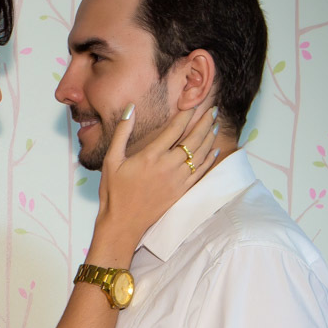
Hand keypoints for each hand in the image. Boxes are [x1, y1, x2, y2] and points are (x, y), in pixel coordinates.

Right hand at [97, 104, 217, 243]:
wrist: (123, 223)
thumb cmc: (114, 192)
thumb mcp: (112, 160)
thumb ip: (122, 132)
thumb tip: (130, 108)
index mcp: (150, 156)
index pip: (174, 129)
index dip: (186, 114)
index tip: (192, 103)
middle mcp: (168, 166)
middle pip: (193, 139)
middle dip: (205, 122)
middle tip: (213, 109)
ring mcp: (177, 180)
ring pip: (200, 155)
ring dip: (210, 138)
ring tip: (215, 125)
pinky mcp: (181, 192)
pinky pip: (200, 173)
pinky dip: (209, 160)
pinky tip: (214, 151)